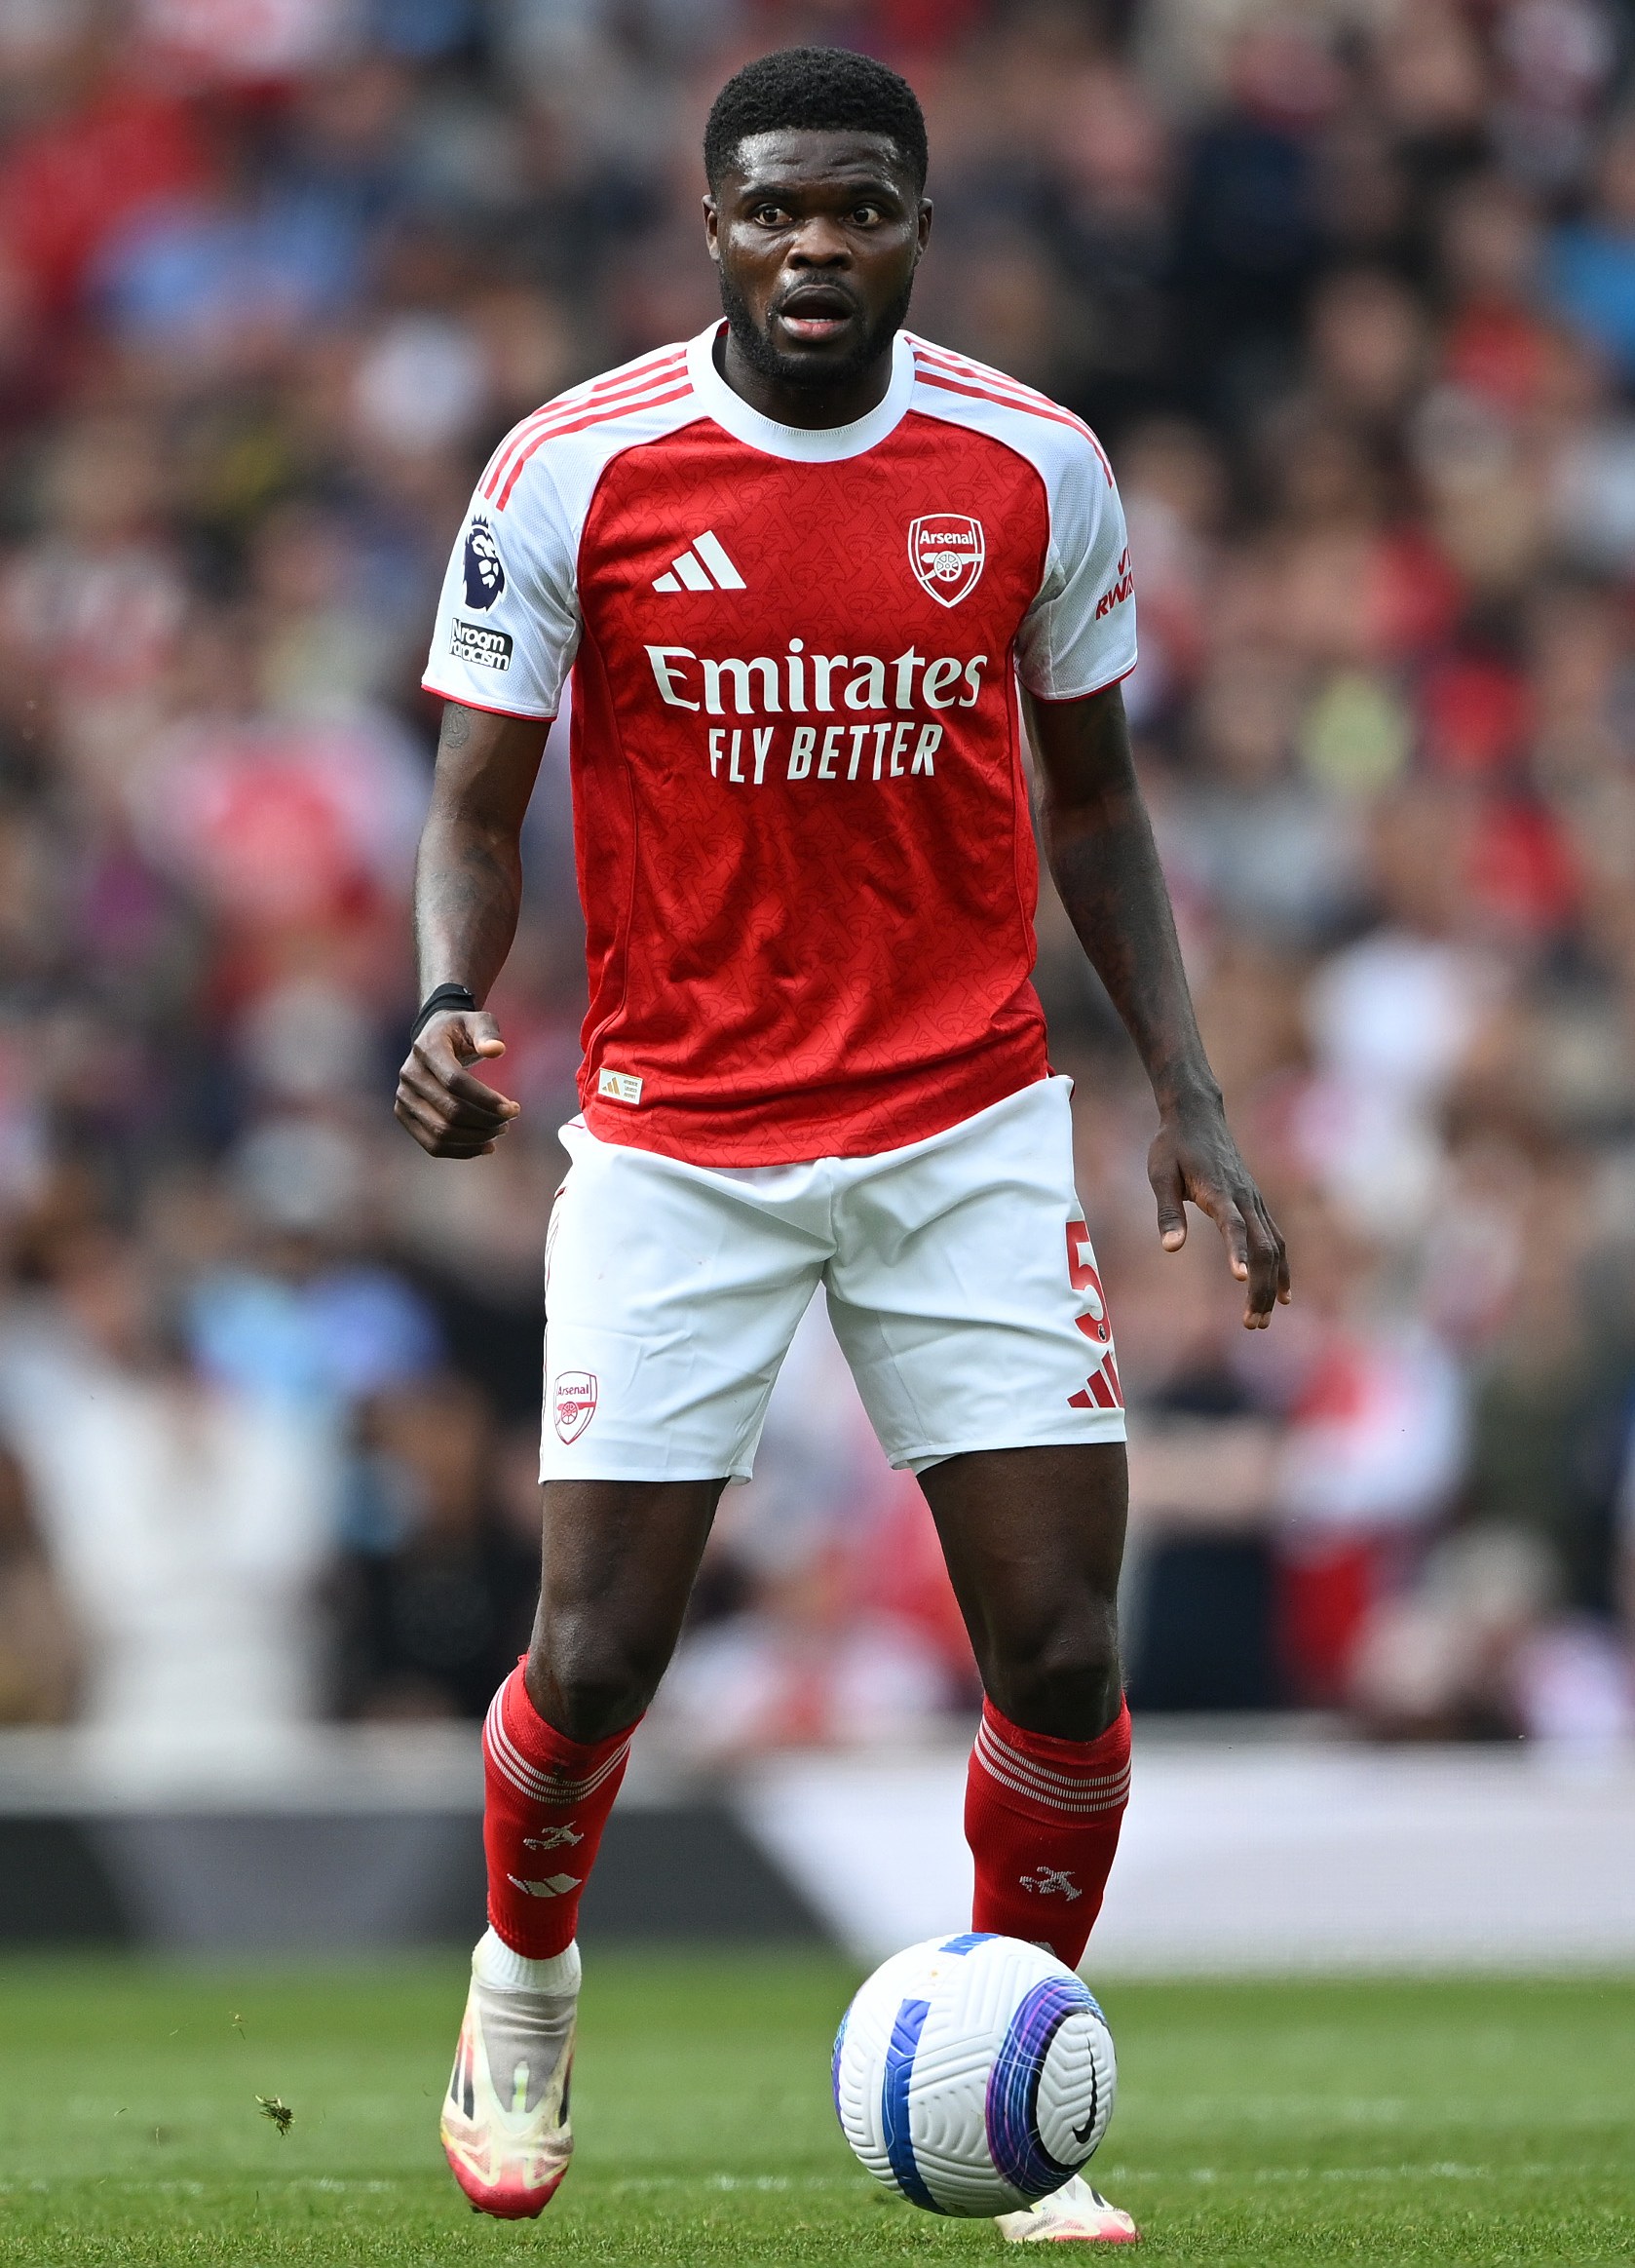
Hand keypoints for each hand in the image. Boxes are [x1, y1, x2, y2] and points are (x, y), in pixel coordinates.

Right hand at [394, 1010, 520, 1157]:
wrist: (433, 1038)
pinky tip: (486, 1147)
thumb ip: (488, 1032)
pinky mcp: (404, 1114)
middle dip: (486, 1121)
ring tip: (500, 1131)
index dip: (486, 1099)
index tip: (514, 1109)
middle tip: (509, 1120)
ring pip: (441, 1132)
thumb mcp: (478, 1021)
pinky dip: (461, 1151)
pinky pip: (432, 1144)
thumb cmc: (461, 1030)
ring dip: (476, 1138)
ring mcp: (403, 1097)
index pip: (455, 1082)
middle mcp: (409, 1074)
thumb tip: (496, 1050)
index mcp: (427, 1048)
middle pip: (450, 1110)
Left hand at [1148, 1098, 1289, 1328]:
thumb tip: (1170, 1248)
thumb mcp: (1160, 1175)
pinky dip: (1281, 1268)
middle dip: (1259, 1287)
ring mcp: (1254, 1200)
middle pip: (1263, 1247)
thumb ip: (1168, 1212)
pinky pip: (1276, 1239)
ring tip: (1260, 1320)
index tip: (1239, 1280)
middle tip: (1251, 1324)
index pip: (1232, 1226)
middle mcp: (1244, 1198)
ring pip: (1275, 1247)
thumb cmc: (1172, 1145)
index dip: (1237, 1252)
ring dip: (1270, 1285)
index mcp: (1219, 1191)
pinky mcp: (1256, 1203)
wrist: (1197, 1113)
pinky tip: (1281, 1294)